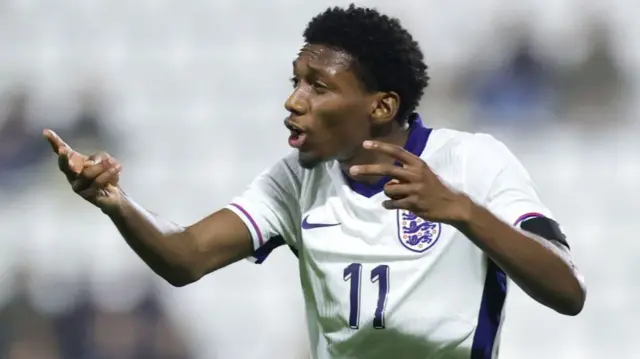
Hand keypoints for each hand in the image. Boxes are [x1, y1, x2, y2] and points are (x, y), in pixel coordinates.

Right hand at [43, 129, 122, 213]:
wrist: (114, 194)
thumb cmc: (106, 173)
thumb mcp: (104, 158)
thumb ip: (97, 158)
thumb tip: (88, 165)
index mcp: (73, 164)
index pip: (61, 152)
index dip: (54, 142)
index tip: (45, 131)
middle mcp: (71, 176)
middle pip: (64, 167)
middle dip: (63, 158)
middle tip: (64, 149)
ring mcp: (78, 187)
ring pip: (86, 174)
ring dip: (102, 166)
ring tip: (114, 161)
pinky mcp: (87, 196)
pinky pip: (97, 183)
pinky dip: (109, 174)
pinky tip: (117, 168)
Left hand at [349, 140, 471, 223]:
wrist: (451, 204)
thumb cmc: (434, 187)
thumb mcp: (422, 174)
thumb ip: (405, 173)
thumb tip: (386, 181)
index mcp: (417, 164)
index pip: (396, 152)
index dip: (380, 147)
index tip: (365, 144)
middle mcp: (415, 174)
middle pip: (386, 170)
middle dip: (367, 169)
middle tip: (352, 170)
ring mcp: (415, 189)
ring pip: (388, 189)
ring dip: (389, 194)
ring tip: (399, 196)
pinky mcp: (414, 203)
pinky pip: (392, 204)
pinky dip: (389, 205)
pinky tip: (393, 205)